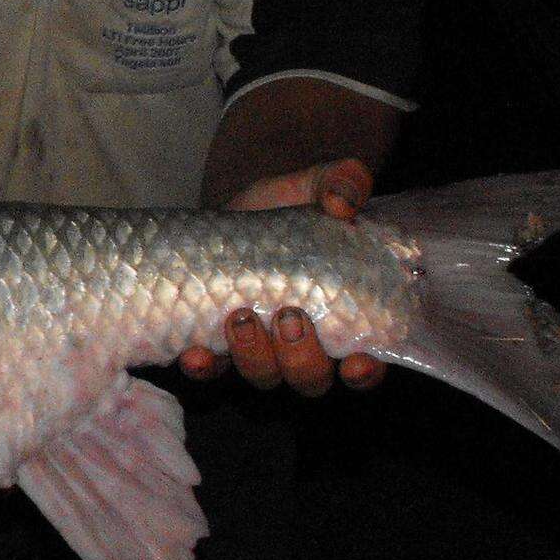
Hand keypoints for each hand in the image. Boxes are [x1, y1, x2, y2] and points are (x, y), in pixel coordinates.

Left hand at [178, 159, 387, 397]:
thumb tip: (345, 201)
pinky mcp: (212, 346)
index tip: (356, 360)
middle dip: (302, 358)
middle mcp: (302, 344)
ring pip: (263, 375)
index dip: (365, 371)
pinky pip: (209, 372)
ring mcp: (256, 350)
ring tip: (241, 318)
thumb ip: (339, 181)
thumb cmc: (278, 208)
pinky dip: (202, 367)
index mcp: (340, 316)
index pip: (365, 363)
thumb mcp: (309, 185)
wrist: (221, 214)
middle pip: (311, 378)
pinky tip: (194, 353)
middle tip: (289, 318)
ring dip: (254, 356)